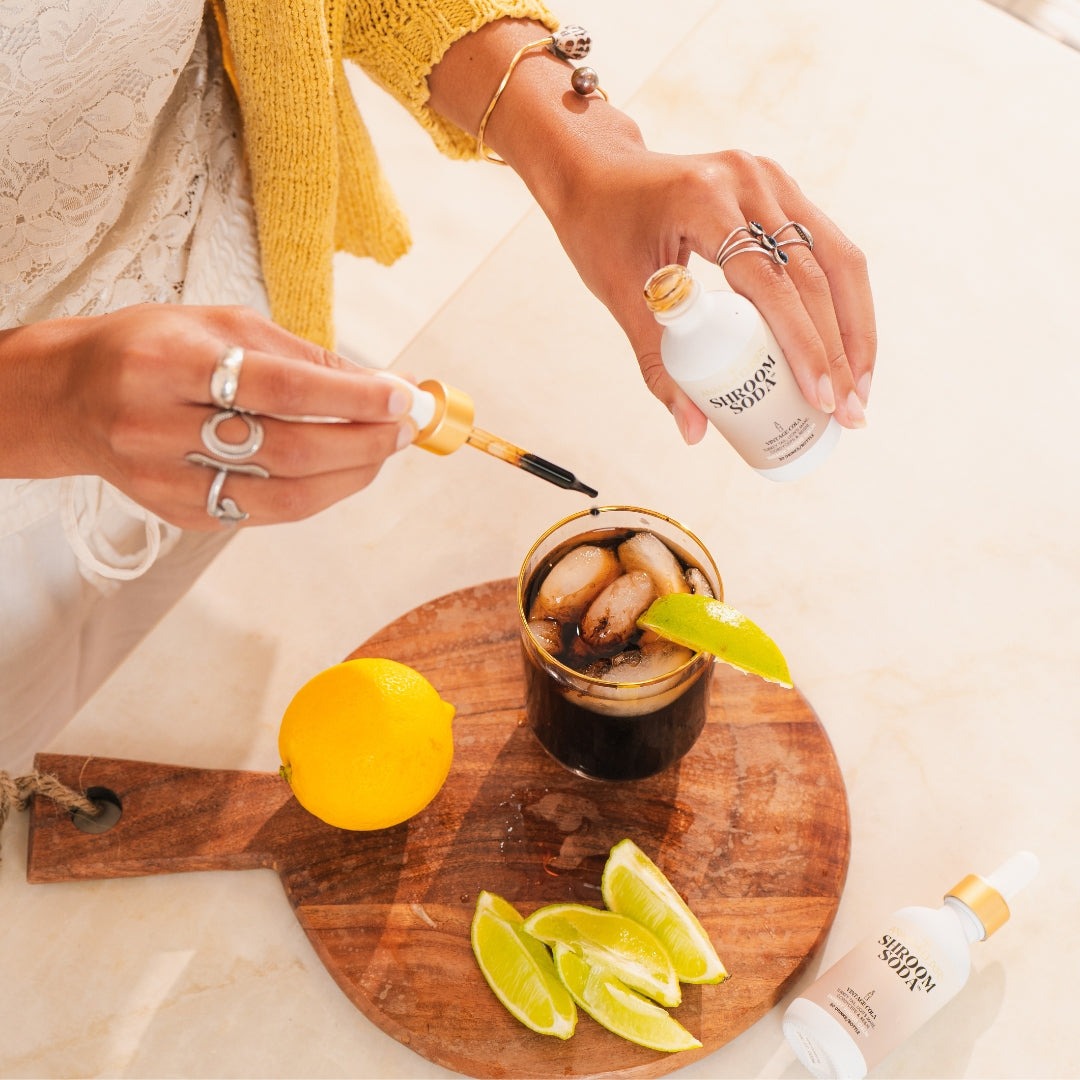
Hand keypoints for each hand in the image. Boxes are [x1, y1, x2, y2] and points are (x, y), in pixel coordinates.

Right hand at [0, 304, 416, 528]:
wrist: (70, 398)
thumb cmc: (152, 348)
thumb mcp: (222, 324)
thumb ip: (301, 354)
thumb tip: (381, 383)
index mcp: (170, 363)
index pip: (282, 387)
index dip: (352, 396)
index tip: (402, 396)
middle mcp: (160, 426)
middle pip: (290, 450)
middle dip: (364, 442)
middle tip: (404, 427)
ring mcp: (166, 479)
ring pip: (285, 496)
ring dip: (351, 476)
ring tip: (383, 450)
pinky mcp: (178, 513)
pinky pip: (266, 511)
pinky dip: (316, 492)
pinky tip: (340, 470)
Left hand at [546, 138, 876, 443]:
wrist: (596, 171)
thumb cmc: (600, 231)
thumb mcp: (620, 296)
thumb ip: (658, 365)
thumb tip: (693, 432)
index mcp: (705, 201)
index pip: (770, 283)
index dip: (803, 346)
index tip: (821, 399)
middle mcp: (749, 180)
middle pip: (817, 272)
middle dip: (839, 350)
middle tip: (849, 411)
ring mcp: (771, 179)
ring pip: (837, 257)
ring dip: (854, 328)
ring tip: (858, 389)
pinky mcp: (781, 189)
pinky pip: (825, 248)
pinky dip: (839, 301)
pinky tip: (845, 348)